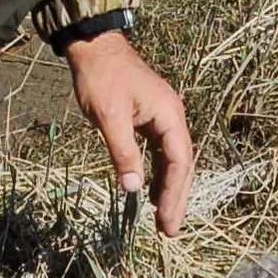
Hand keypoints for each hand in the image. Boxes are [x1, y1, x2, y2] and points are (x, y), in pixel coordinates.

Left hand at [65, 30, 194, 236]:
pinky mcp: (150, 118)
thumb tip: (133, 188)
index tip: (166, 221)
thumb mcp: (109, 117)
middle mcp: (173, 117)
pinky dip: (158, 174)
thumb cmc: (101, 78)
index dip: (174, 194)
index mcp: (170, 115)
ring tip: (164, 219)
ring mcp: (163, 118)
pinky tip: (150, 192)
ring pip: (173, 161)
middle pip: (182, 165)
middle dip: (177, 198)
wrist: (94, 46)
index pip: (180, 163)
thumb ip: (123, 153)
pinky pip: (160, 152)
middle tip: (170, 230)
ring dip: (169, 189)